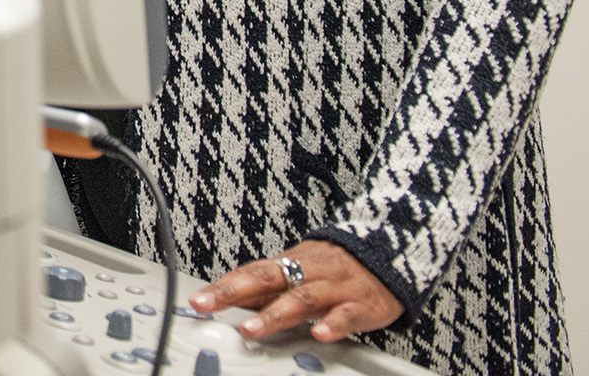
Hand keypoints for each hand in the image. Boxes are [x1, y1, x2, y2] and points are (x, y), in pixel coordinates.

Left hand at [189, 240, 401, 342]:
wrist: (390, 254)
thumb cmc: (337, 267)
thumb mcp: (301, 270)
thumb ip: (269, 288)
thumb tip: (228, 302)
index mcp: (291, 264)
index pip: (251, 272)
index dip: (224, 285)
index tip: (198, 300)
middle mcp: (309, 272)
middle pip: (269, 279)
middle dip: (236, 293)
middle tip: (210, 306)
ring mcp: (335, 287)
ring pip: (303, 298)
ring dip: (275, 313)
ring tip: (252, 328)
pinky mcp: (363, 304)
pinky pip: (347, 314)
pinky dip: (334, 323)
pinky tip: (320, 334)